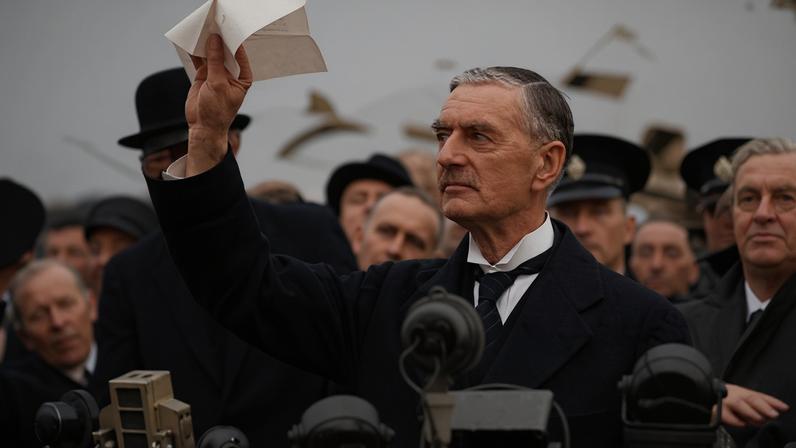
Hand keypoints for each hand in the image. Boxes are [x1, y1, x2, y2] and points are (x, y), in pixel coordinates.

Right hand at [185, 34, 252, 174]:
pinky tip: (191, 44)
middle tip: (213, 27)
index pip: (240, 56)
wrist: (203, 126)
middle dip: (219, 42)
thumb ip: (215, 62)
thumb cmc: (217, 111)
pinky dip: (195, 53)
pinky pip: (200, 61)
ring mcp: (216, 74)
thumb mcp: (218, 84)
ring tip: (201, 31)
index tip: (228, 31)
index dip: (235, 44)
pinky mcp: (203, 76)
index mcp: (242, 78)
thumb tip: (215, 41)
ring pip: (211, 56)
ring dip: (206, 45)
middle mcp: (231, 74)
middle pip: (225, 53)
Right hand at [720, 383, 788, 426]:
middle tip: (774, 415)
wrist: (703, 398)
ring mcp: (725, 401)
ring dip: (751, 413)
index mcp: (741, 391)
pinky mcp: (716, 410)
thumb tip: (772, 412)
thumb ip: (755, 406)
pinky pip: (727, 415)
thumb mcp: (740, 400)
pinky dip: (736, 420)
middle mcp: (734, 394)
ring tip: (759, 420)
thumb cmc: (724, 402)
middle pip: (750, 398)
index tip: (784, 408)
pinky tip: (742, 423)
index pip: (759, 395)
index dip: (772, 401)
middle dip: (764, 406)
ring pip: (739, 404)